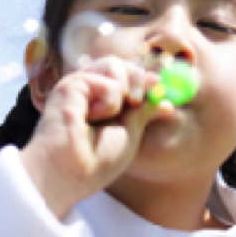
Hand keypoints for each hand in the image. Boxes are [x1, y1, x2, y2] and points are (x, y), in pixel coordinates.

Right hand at [20, 56, 173, 218]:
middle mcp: (89, 90)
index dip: (146, 79)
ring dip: (122, 90)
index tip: (161, 90)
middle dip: (138, 78)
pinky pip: (106, 82)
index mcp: (101, 101)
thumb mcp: (129, 133)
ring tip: (111, 114)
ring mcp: (79, 85)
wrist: (70, 172)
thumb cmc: (95, 161)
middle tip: (138, 101)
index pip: (127, 76)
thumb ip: (143, 112)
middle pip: (121, 64)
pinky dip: (109, 103)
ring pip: (114, 64)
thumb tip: (165, 100)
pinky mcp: (71, 84)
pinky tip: (90, 119)